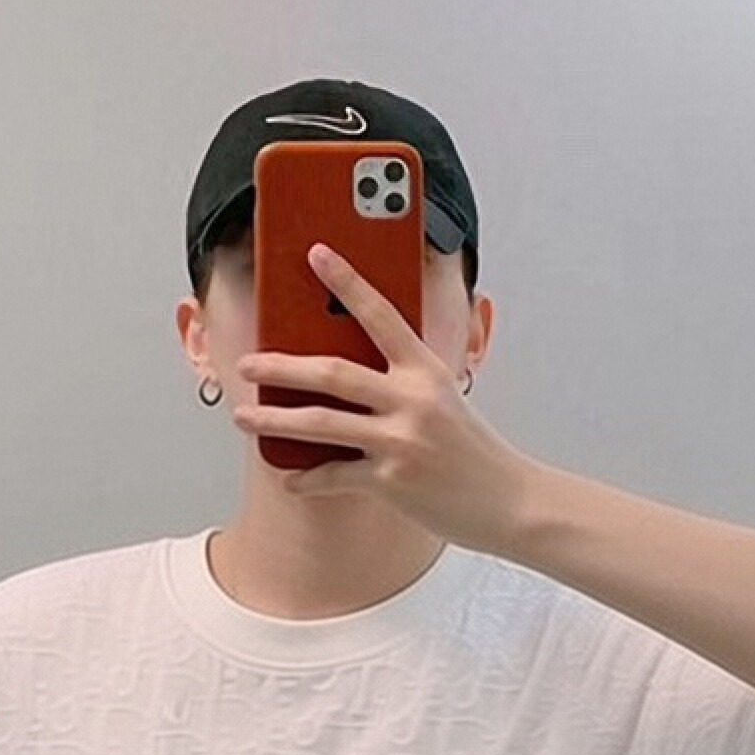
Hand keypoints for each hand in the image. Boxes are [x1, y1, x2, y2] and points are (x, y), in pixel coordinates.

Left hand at [229, 243, 540, 555]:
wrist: (509, 500)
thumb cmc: (475, 452)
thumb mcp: (446, 400)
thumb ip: (406, 382)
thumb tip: (355, 376)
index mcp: (425, 370)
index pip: (380, 314)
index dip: (346, 281)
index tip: (316, 254)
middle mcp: (411, 399)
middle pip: (332, 372)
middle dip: (281, 366)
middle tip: (248, 361)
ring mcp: (399, 441)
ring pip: (321, 424)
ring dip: (275, 419)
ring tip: (244, 416)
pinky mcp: (391, 481)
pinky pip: (334, 476)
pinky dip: (307, 479)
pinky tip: (291, 477)